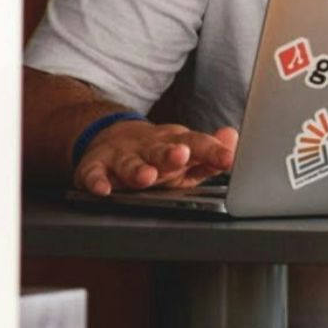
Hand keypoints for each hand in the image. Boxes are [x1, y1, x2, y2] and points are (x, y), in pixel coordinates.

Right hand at [73, 119, 238, 195]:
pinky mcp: (96, 165)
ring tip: (146, 177)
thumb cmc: (159, 154)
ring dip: (137, 169)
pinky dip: (96, 181)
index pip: (197, 144)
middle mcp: (149, 147)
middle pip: (161, 150)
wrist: (112, 139)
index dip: (212, 151)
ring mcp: (122, 155)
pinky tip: (102, 189)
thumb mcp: (188, 154)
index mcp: (175, 143)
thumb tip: (233, 138)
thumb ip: (211, 153)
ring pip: (129, 162)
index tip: (227, 158)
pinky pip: (94, 173)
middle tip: (181, 156)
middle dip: (170, 154)